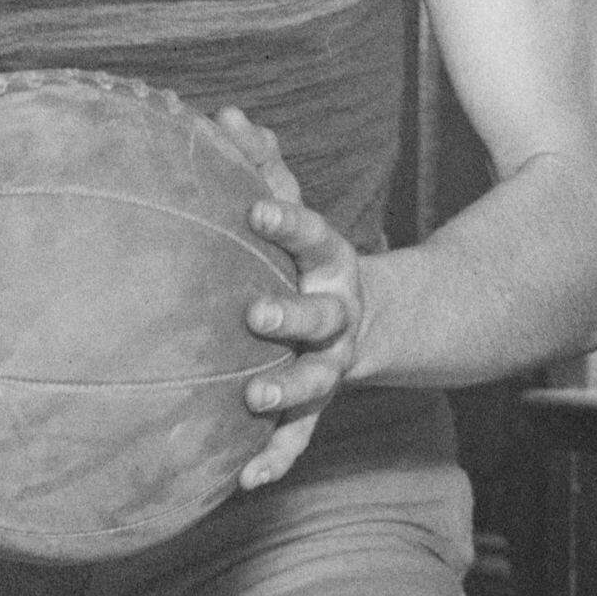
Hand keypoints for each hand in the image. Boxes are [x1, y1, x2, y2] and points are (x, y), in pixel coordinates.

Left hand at [214, 106, 367, 491]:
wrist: (370, 322)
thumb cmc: (307, 260)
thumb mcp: (293, 212)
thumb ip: (262, 166)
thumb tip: (226, 113)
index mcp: (329, 262)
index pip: (311, 234)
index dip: (286, 221)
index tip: (254, 208)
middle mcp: (336, 314)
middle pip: (320, 315)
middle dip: (291, 314)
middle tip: (255, 314)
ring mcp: (329, 364)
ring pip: (316, 380)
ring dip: (287, 388)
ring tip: (256, 396)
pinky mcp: (315, 406)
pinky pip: (298, 438)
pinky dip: (276, 459)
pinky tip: (245, 482)